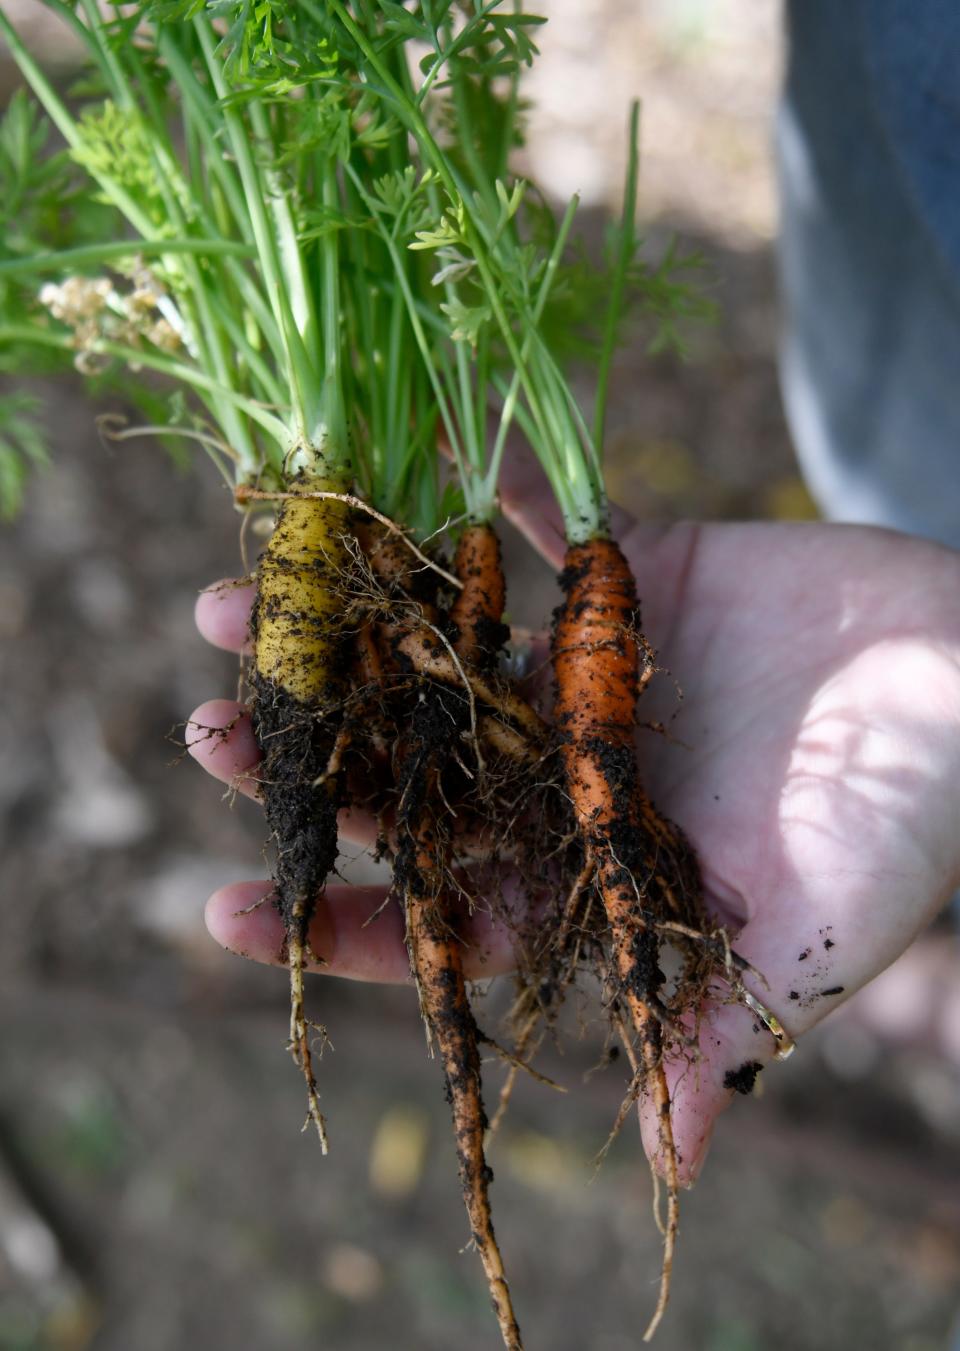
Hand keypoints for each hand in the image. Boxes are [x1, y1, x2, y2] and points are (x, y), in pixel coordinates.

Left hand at [187, 473, 959, 1183]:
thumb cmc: (913, 818)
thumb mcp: (820, 926)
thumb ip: (727, 1017)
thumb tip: (675, 1157)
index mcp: (591, 870)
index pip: (441, 912)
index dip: (338, 917)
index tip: (223, 906)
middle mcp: (566, 771)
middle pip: (412, 775)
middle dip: (307, 761)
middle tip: (207, 735)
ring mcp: (590, 670)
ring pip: (438, 654)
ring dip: (343, 631)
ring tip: (230, 606)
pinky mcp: (633, 575)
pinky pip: (538, 532)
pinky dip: (475, 499)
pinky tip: (384, 474)